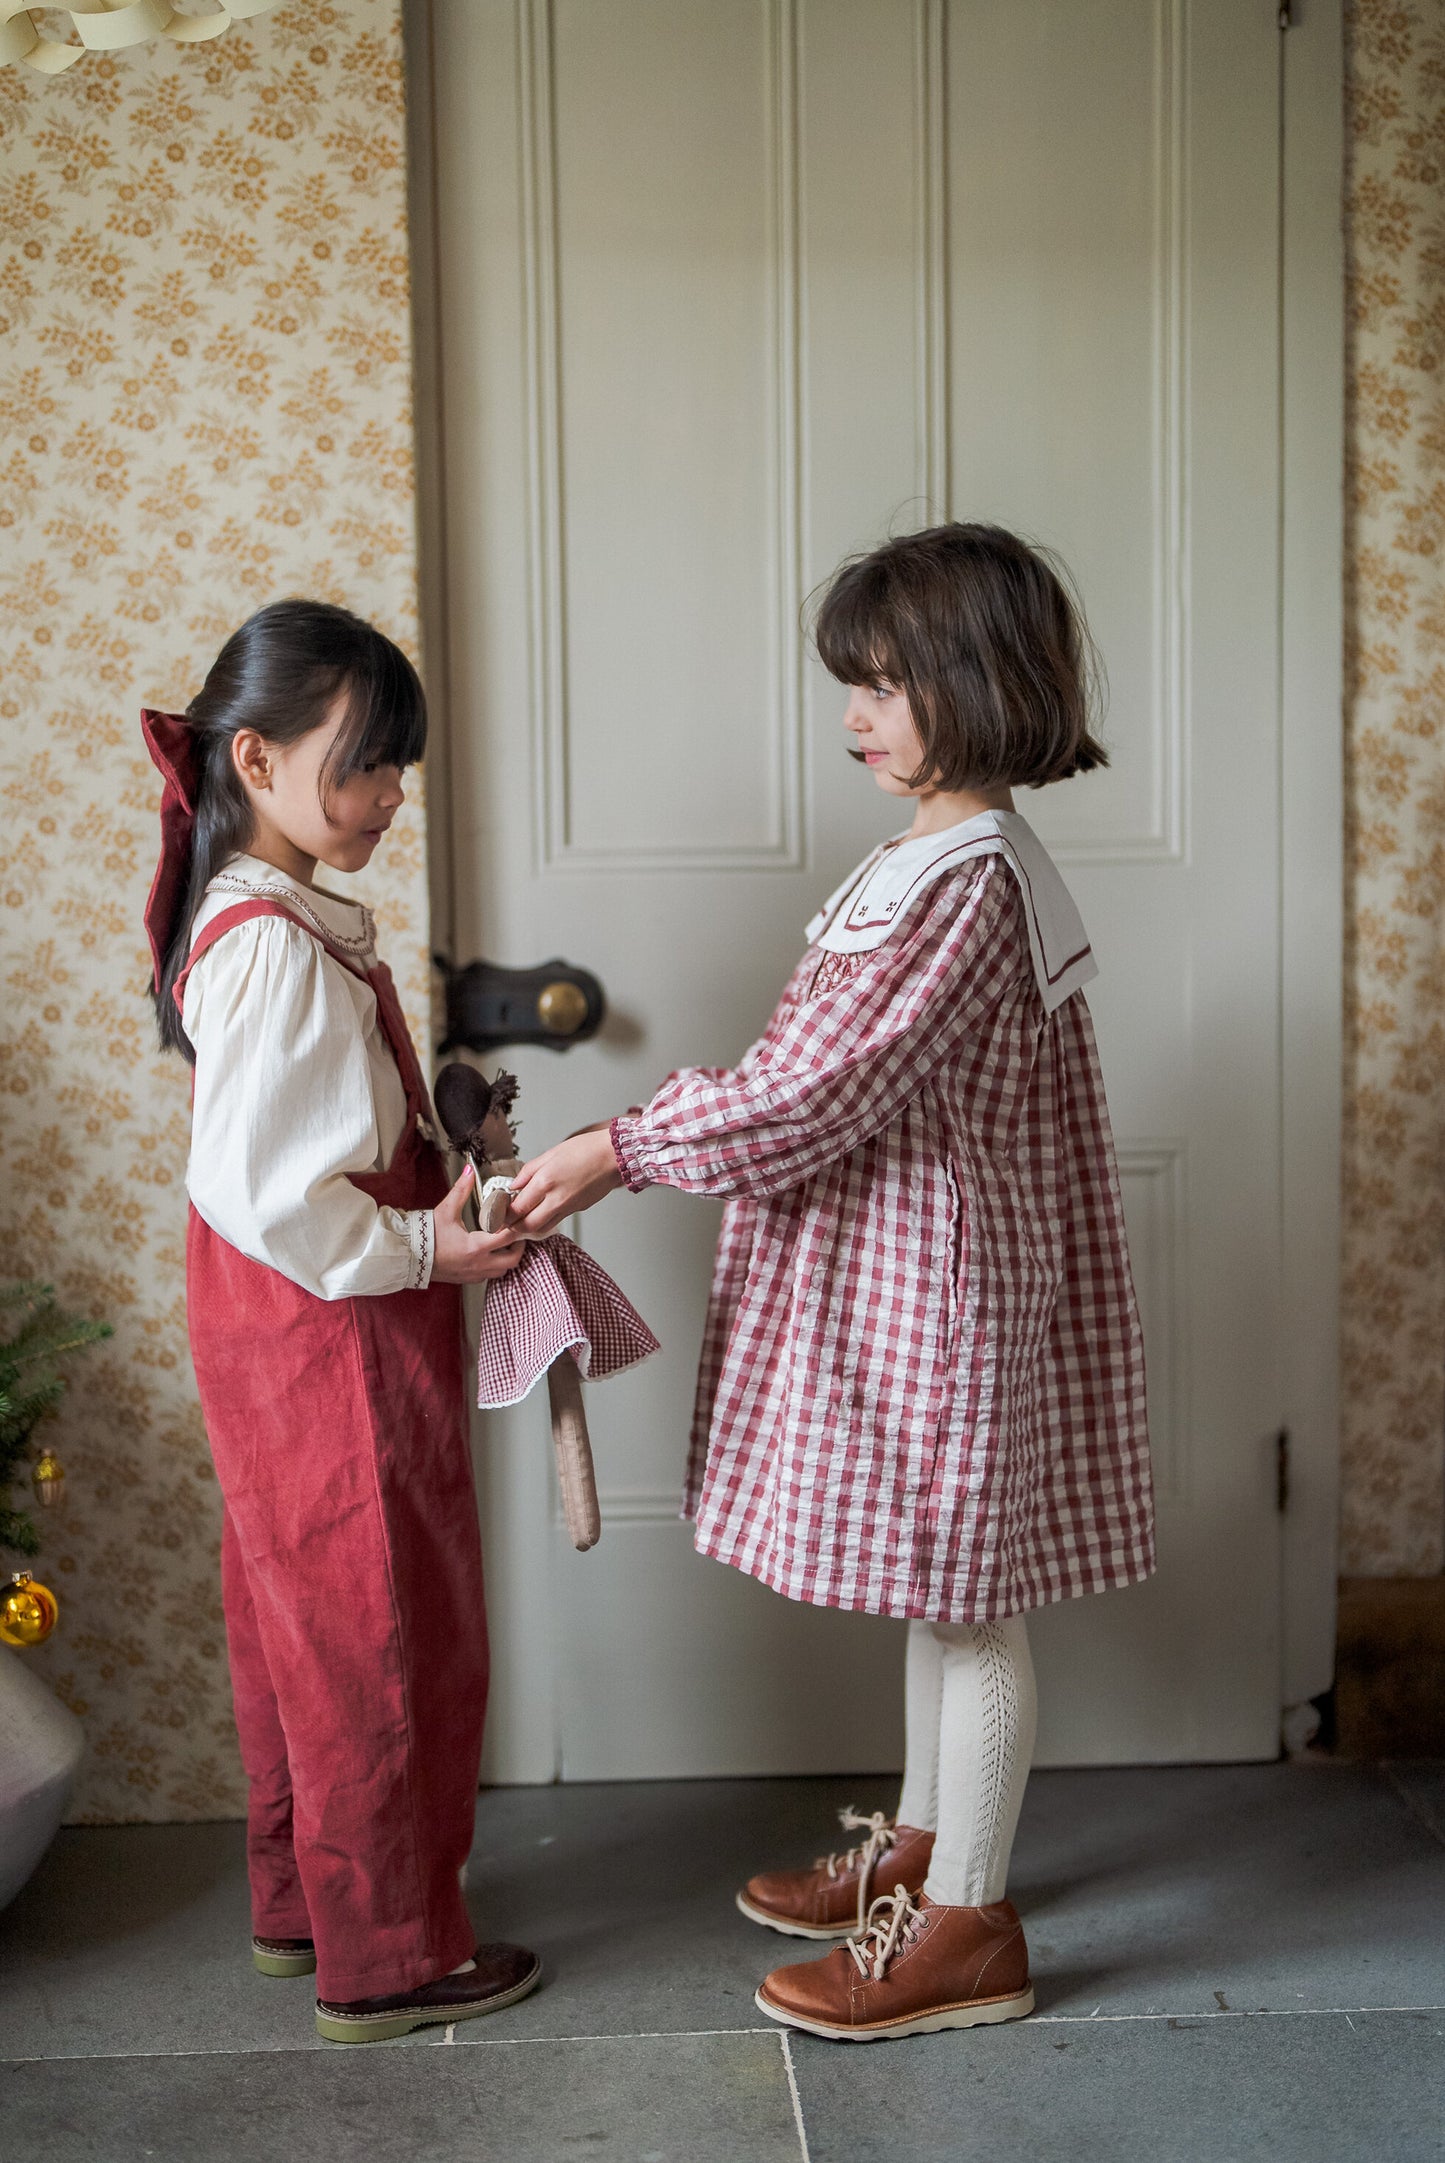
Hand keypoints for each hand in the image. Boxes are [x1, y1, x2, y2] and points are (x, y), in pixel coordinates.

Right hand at [430, 1164, 527, 1283]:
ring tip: (503, 1243)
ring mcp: (474, 1274)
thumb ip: (461, 1190)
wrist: (408, 1256)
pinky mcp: (467, 1279)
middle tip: (516, 1233)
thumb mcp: (446, 1210)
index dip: (517, 1226)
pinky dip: (494, 1266)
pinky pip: (489, 1276)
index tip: (518, 1218)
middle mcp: (479, 1264)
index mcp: (476, 1247)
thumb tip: (469, 1171)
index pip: (509, 1237)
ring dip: (507, 1258)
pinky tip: (489, 1254)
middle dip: (519, 1247)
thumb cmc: (426, 1236)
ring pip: (502, 1271)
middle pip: (513, 1260)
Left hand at [508, 1127, 622, 1237]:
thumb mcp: (550, 1154)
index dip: (504, 1214)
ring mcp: (568, 1207)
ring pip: (542, 1228)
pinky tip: (541, 1212)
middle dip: (513, 1227)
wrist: (614, 1156)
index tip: (497, 1213)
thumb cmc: (586, 1149)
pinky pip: (556, 1221)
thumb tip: (514, 1185)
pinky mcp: (578, 1210)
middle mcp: (556, 1199)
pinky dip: (545, 1221)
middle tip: (505, 1222)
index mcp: (545, 1182)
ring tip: (521, 1219)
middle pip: (527, 1225)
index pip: (517, 1208)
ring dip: (528, 1227)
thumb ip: (528, 1172)